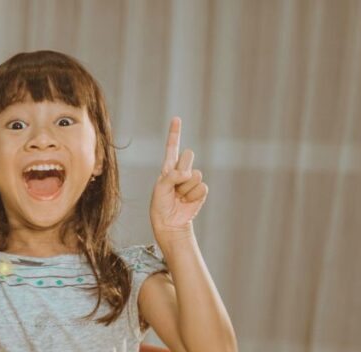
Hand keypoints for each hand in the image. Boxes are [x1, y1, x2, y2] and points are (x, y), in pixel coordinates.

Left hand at [150, 117, 207, 242]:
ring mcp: (191, 181)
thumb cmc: (160, 206)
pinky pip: (201, 187)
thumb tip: (188, 173)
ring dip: (185, 188)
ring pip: (194, 174)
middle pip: (187, 155)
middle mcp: (180, 171)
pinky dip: (193, 196)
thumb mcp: (159, 190)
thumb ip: (171, 177)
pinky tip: (186, 202)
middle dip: (181, 168)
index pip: (172, 147)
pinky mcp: (200, 191)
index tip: (176, 119)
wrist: (170, 224)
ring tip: (178, 197)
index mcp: (168, 168)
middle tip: (175, 184)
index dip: (175, 133)